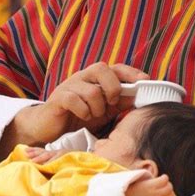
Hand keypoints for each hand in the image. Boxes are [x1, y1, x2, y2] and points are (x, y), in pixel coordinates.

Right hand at [0, 63, 148, 159]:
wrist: (49, 128)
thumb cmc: (78, 117)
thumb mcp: (104, 110)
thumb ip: (120, 102)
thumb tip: (140, 97)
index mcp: (95, 78)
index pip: (115, 67)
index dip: (131, 72)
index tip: (145, 81)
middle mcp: (82, 77)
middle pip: (102, 68)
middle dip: (113, 87)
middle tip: (112, 104)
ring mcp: (69, 86)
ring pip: (91, 90)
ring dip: (97, 107)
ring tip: (93, 116)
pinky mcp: (58, 98)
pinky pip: (74, 100)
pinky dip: (83, 111)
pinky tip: (82, 117)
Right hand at [125, 175, 175, 195]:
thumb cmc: (133, 190)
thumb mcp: (141, 180)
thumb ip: (151, 178)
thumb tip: (161, 178)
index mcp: (150, 186)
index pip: (165, 179)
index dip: (164, 177)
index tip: (162, 178)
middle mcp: (155, 194)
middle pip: (169, 187)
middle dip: (168, 184)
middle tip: (164, 184)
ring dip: (169, 192)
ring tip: (164, 192)